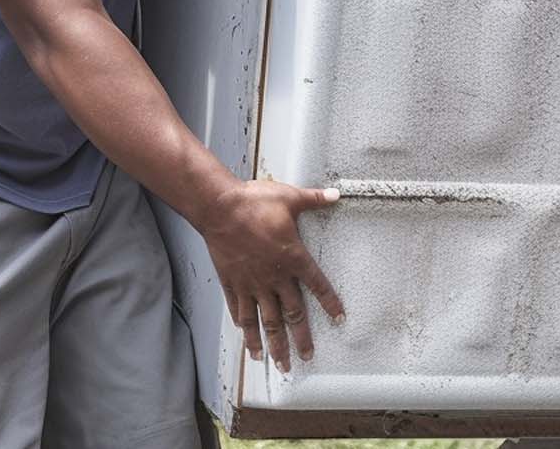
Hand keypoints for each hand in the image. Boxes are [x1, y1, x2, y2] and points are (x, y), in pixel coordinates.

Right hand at [198, 179, 344, 372]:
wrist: (219, 207)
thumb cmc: (254, 202)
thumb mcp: (290, 197)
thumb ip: (314, 200)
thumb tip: (337, 195)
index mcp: (293, 257)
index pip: (317, 285)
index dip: (330, 302)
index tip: (339, 319)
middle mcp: (274, 277)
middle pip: (291, 315)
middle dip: (300, 339)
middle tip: (306, 357)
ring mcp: (251, 283)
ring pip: (265, 321)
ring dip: (272, 344)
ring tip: (278, 363)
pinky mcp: (232, 283)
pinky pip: (239, 311)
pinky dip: (245, 328)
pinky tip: (248, 341)